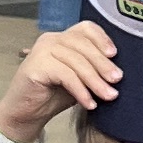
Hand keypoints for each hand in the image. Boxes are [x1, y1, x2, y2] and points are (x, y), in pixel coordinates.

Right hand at [0, 22, 116, 131]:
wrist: (25, 114)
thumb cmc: (52, 96)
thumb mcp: (79, 79)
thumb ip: (93, 70)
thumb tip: (117, 71)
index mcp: (62, 38)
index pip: (86, 28)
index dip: (102, 38)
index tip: (115, 55)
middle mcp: (51, 40)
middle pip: (83, 44)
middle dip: (103, 64)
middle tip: (117, 81)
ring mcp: (41, 50)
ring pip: (77, 61)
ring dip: (95, 80)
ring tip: (108, 96)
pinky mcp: (36, 65)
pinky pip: (66, 74)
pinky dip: (80, 90)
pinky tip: (89, 103)